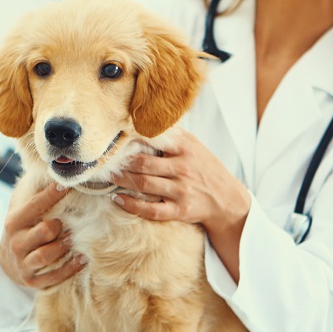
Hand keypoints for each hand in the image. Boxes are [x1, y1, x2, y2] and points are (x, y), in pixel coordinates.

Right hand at [0, 184, 85, 288]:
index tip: (67, 185)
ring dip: (64, 246)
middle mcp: (16, 243)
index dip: (52, 194)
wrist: (9, 262)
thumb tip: (46, 167)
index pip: (34, 205)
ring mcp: (23, 263)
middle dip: (59, 226)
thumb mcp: (20, 208)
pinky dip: (70, 268)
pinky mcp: (32, 281)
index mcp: (14, 222)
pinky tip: (82, 258)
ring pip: (47, 255)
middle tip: (67, 223)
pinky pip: (54, 276)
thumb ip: (31, 190)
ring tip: (74, 239)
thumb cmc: (23, 228)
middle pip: (44, 231)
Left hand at [110, 131, 249, 233]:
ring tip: (108, 176)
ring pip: (144, 184)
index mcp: (185, 148)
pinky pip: (151, 209)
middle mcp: (183, 168)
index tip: (114, 139)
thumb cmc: (205, 169)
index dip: (130, 139)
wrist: (227, 199)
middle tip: (105, 161)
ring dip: (122, 180)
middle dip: (121, 162)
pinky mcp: (180, 210)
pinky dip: (131, 205)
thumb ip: (172, 135)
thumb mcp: (194, 146)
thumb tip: (145, 120)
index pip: (153, 139)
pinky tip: (117, 199)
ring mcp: (181, 190)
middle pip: (143, 163)